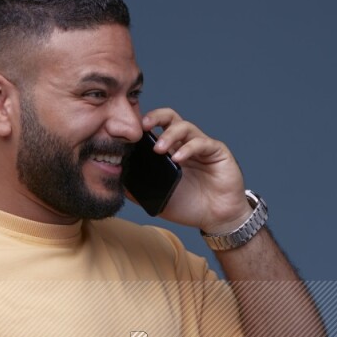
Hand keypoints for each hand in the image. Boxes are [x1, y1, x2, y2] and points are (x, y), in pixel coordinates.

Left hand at [140, 108, 252, 231]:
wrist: (217, 219)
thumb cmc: (191, 207)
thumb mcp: (159, 199)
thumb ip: (139, 190)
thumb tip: (119, 181)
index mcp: (170, 152)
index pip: (157, 128)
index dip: (145, 125)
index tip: (130, 131)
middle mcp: (185, 144)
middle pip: (171, 119)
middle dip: (156, 117)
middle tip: (144, 126)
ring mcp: (201, 147)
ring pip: (185, 127)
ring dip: (170, 134)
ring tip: (158, 148)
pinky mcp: (217, 152)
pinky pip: (201, 143)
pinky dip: (188, 148)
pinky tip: (177, 158)